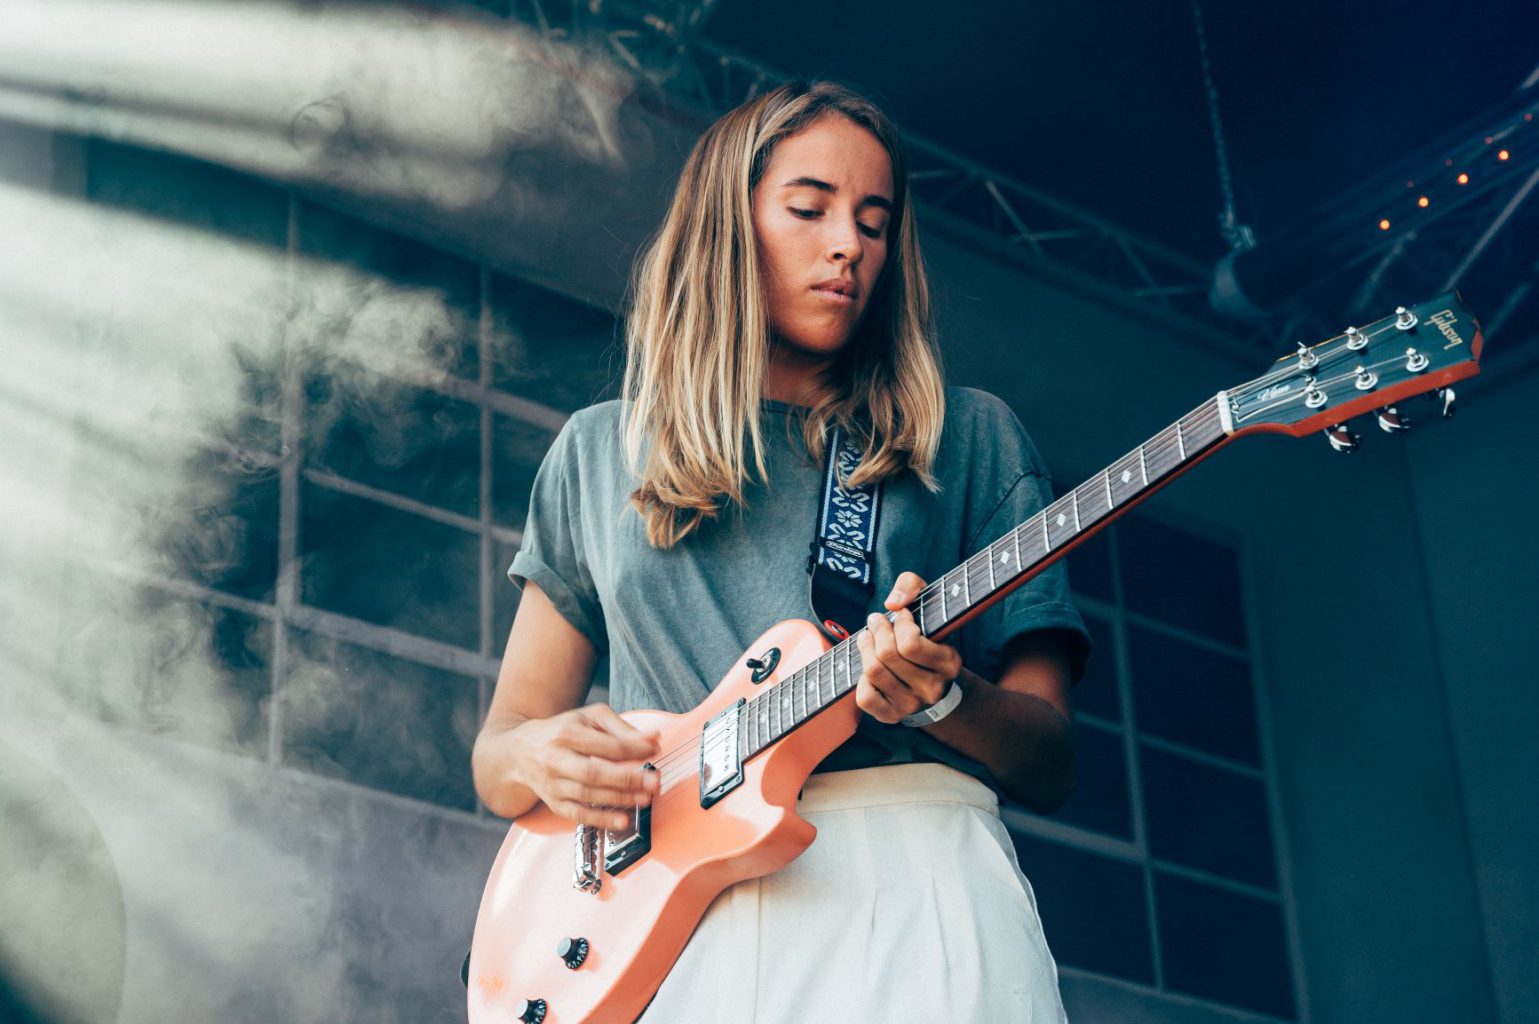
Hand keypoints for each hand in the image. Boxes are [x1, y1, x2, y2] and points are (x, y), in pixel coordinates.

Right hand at [508, 705, 660, 828]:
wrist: (520, 751)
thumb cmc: (561, 731)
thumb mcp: (588, 718)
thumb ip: (621, 727)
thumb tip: (652, 738)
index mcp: (567, 733)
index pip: (605, 745)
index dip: (633, 749)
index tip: (654, 750)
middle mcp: (556, 760)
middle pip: (593, 772)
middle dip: (626, 779)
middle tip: (652, 782)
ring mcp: (553, 784)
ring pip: (587, 795)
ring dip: (619, 799)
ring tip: (644, 799)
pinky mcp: (554, 803)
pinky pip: (578, 815)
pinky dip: (601, 819)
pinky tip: (622, 820)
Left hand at [854, 571, 963, 724]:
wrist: (932, 681)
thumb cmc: (927, 636)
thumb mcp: (928, 603)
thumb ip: (912, 586)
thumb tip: (894, 603)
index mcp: (949, 663)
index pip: (911, 645)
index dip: (898, 624)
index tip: (900, 615)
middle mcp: (932, 688)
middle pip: (887, 656)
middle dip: (876, 631)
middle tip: (875, 621)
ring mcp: (912, 705)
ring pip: (874, 672)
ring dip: (865, 648)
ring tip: (867, 637)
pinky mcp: (892, 716)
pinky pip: (866, 697)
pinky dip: (862, 679)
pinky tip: (869, 667)